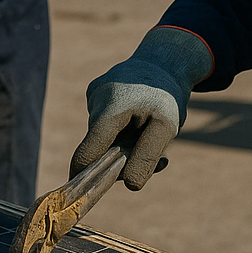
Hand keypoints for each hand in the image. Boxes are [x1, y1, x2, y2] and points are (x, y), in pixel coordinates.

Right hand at [70, 27, 212, 189]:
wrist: (165, 59)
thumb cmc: (167, 95)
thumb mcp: (166, 127)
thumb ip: (147, 156)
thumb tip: (129, 185)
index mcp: (110, 109)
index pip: (87, 152)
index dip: (85, 175)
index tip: (84, 193)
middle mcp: (95, 99)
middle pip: (96, 146)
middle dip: (120, 158)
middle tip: (157, 159)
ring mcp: (93, 93)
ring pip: (102, 134)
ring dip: (123, 142)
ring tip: (149, 129)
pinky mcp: (95, 91)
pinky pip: (104, 121)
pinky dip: (120, 127)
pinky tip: (138, 116)